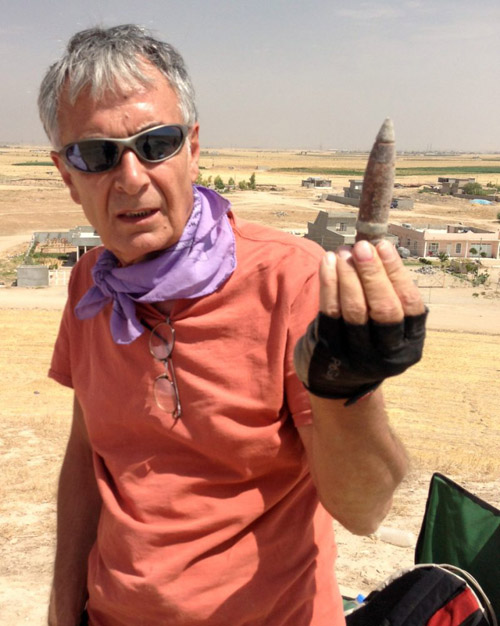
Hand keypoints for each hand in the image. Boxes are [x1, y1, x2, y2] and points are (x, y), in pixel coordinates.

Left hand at [294, 240, 426, 403]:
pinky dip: (329, 283)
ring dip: (348, 275)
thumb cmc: (366, 340)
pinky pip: (329, 312)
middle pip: (384, 309)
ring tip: (343, 251)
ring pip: (354, 310)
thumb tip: (377, 250)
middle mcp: (387, 354)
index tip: (384, 246)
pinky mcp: (329, 351)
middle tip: (362, 246)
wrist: (335, 381)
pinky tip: (328, 263)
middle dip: (373, 273)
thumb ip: (388, 296)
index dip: (398, 273)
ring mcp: (357, 356)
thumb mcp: (388, 329)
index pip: (409, 304)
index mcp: (409, 344)